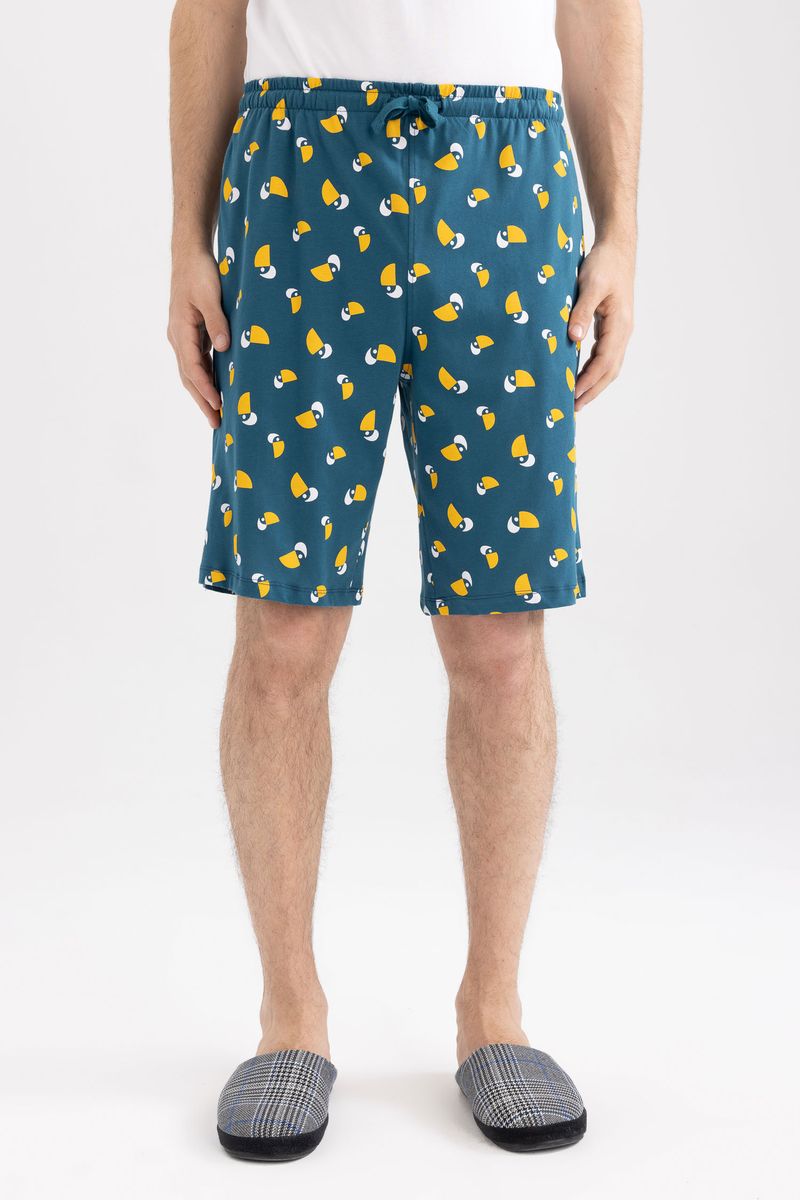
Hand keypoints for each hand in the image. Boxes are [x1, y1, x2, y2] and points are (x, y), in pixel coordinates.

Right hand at [167, 248, 229, 427]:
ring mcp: (183, 336)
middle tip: (216, 423)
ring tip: (216, 413)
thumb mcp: (211, 295)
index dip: (205, 389)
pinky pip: (197, 362)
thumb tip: (224, 348)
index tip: (218, 405)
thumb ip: (217, 322)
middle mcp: (178, 337)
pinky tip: (216, 388)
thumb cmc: (200, 273)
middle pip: (189, 377)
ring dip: (203, 393)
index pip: (193, 368)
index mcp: (181, 331)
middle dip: (202, 401)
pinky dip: (205, 378)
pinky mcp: (191, 333)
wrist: (189, 255)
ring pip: (191, 372)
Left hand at [568, 240, 633, 411]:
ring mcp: (620, 330)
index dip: (589, 381)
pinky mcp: (613, 327)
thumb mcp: (590, 284)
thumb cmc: (603, 264)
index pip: (604, 361)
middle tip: (573, 408)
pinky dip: (593, 369)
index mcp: (619, 324)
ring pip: (609, 365)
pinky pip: (605, 355)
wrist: (616, 248)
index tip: (574, 395)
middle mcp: (623, 331)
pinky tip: (580, 375)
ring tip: (576, 398)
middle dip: (593, 390)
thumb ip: (582, 311)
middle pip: (610, 370)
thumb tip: (573, 337)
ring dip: (594, 383)